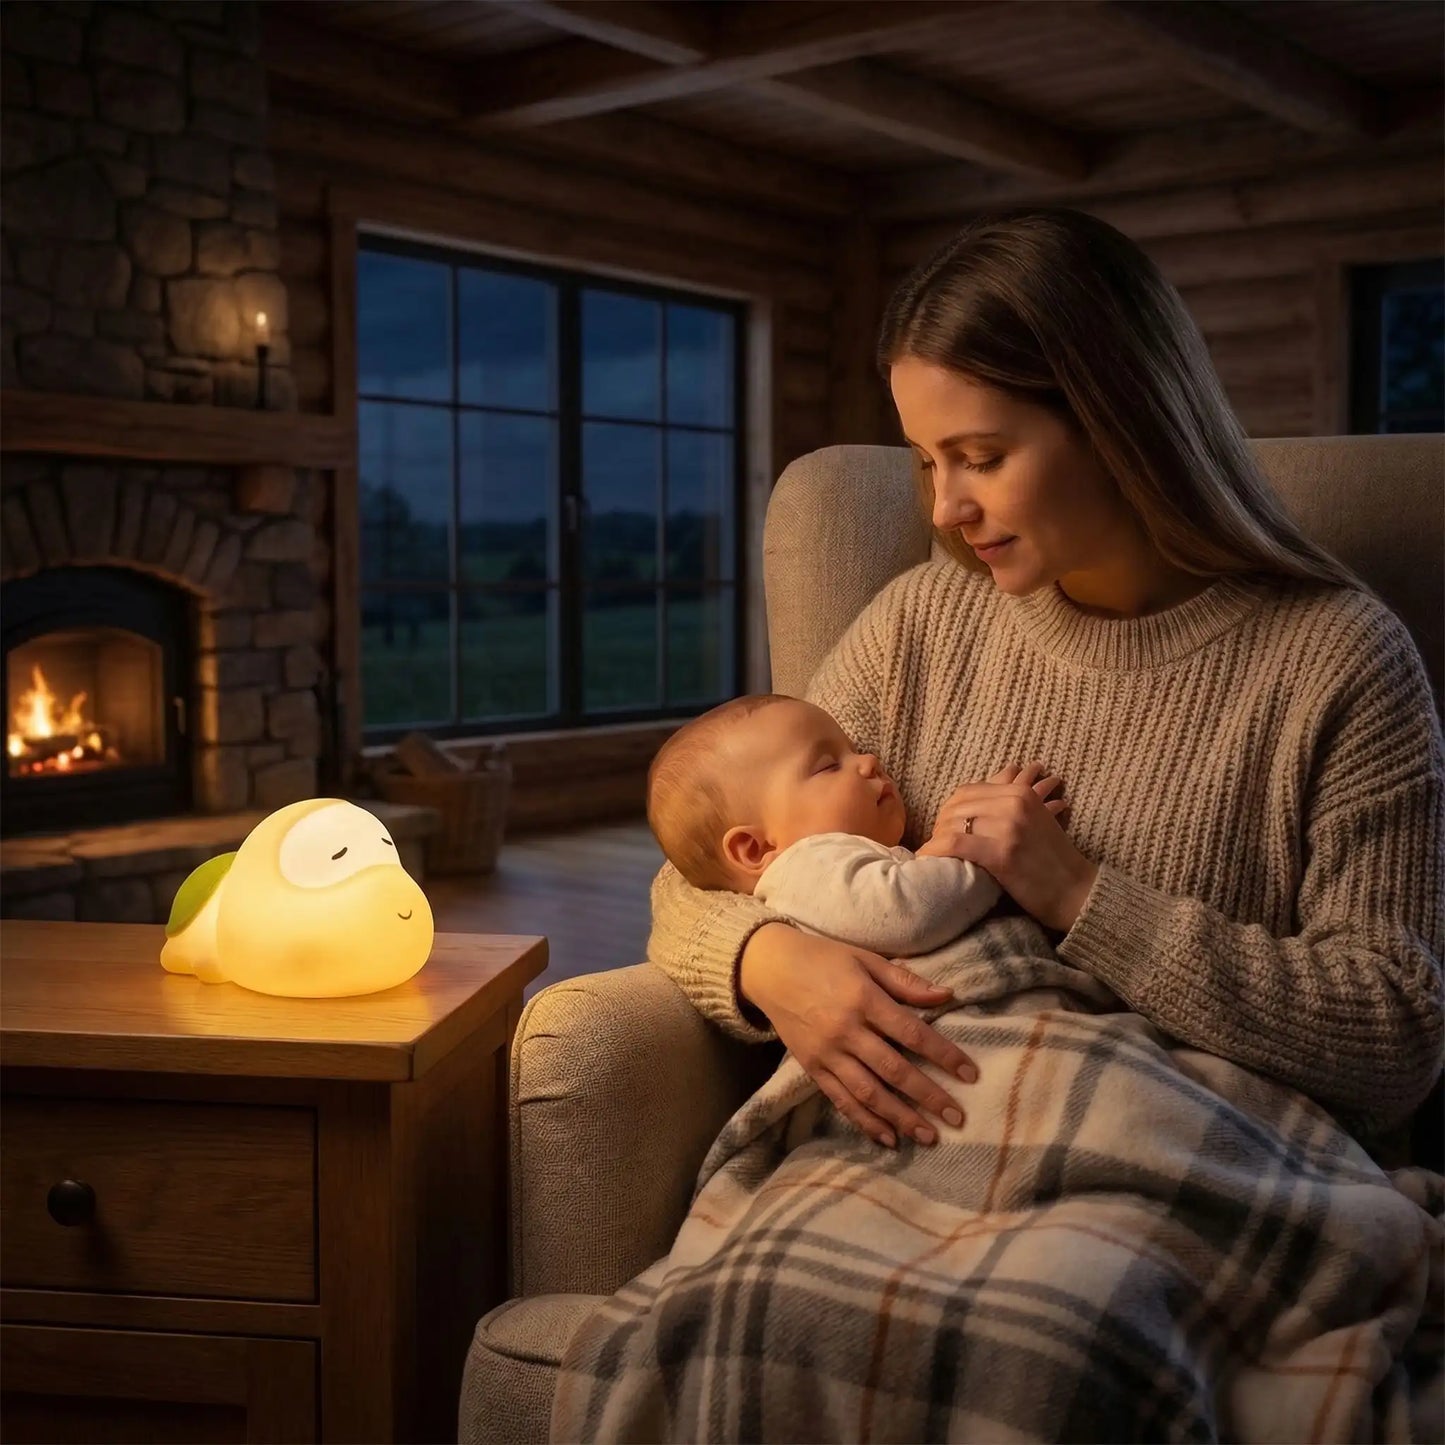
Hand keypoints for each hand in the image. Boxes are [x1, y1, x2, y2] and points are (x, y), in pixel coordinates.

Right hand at [739, 923, 977, 1148]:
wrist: (769, 969)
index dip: (944, 1055)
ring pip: (868, 1093)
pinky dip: (864, 1121)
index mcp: (864, 999)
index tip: (970, 1075)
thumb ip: (905, 981)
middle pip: (894, 1070)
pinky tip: (888, 1138)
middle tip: (958, 1117)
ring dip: (900, 1117)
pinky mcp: (812, 1068)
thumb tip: (947, 995)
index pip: (912, 1033)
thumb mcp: (865, 959)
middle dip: (928, 1096)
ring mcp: (827, 1054)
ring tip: (928, 1136)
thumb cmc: (823, 959)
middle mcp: (846, 1031)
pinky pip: (841, 1100)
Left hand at [922, 761, 1097, 931]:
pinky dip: (935, 850)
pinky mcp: (1002, 853)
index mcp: (1021, 793)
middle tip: (936, 842)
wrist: (1076, 892)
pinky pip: (954, 844)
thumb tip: (982, 799)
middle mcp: (1014, 803)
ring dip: (936, 838)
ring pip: (953, 823)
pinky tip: (927, 859)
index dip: (951, 808)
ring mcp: (1008, 827)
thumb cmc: (1053, 861)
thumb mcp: (1036, 820)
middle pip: (958, 806)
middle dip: (941, 824)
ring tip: (932, 852)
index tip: (944, 825)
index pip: (969, 791)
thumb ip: (1009, 805)